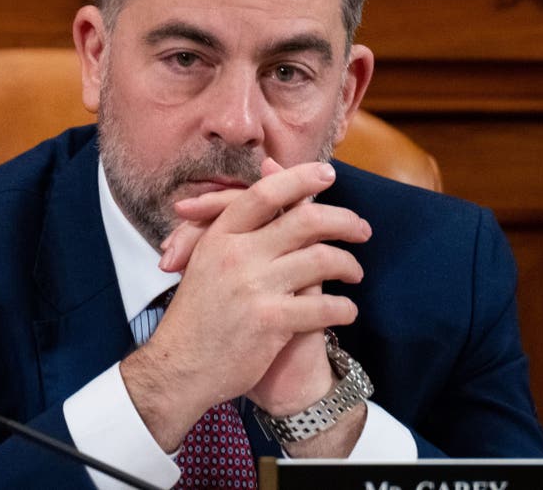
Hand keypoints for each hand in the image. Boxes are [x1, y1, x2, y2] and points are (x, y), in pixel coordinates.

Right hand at [120, 160, 369, 451]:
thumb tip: (269, 175)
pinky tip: (347, 311)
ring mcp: (254, 287)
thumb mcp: (204, 259)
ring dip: (348, 265)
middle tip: (362, 229)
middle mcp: (237, 255)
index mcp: (220, 236)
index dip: (300, 179)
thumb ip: (235, 224)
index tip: (326, 175)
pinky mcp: (270, 321)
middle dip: (344, 221)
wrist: (180, 367)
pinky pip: (323, 307)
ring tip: (355, 273)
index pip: (265, 194)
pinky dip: (344, 308)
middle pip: (305, 221)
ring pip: (321, 260)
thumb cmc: (195, 314)